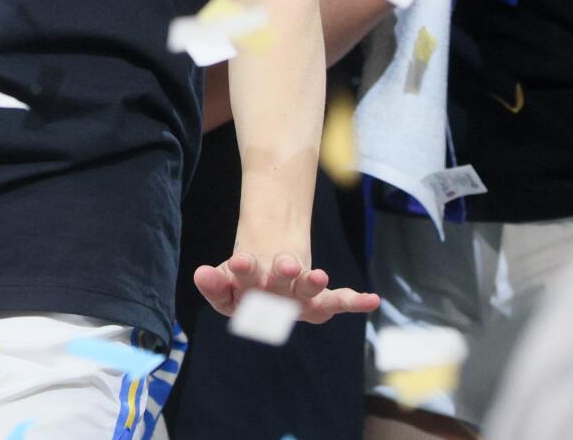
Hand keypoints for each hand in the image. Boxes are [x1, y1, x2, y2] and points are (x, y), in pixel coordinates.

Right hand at [193, 250, 379, 323]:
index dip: (225, 283)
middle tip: (272, 262)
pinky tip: (372, 299)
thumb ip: (215, 280)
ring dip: (310, 285)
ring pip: (302, 296)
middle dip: (273, 277)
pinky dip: (353, 301)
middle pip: (267, 292)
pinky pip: (336, 302)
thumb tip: (201, 274)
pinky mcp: (320, 305)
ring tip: (318, 275)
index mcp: (237, 304)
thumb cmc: (246, 276)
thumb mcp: (225, 274)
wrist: (271, 278)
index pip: (225, 295)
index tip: (228, 263)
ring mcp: (296, 307)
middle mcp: (267, 310)